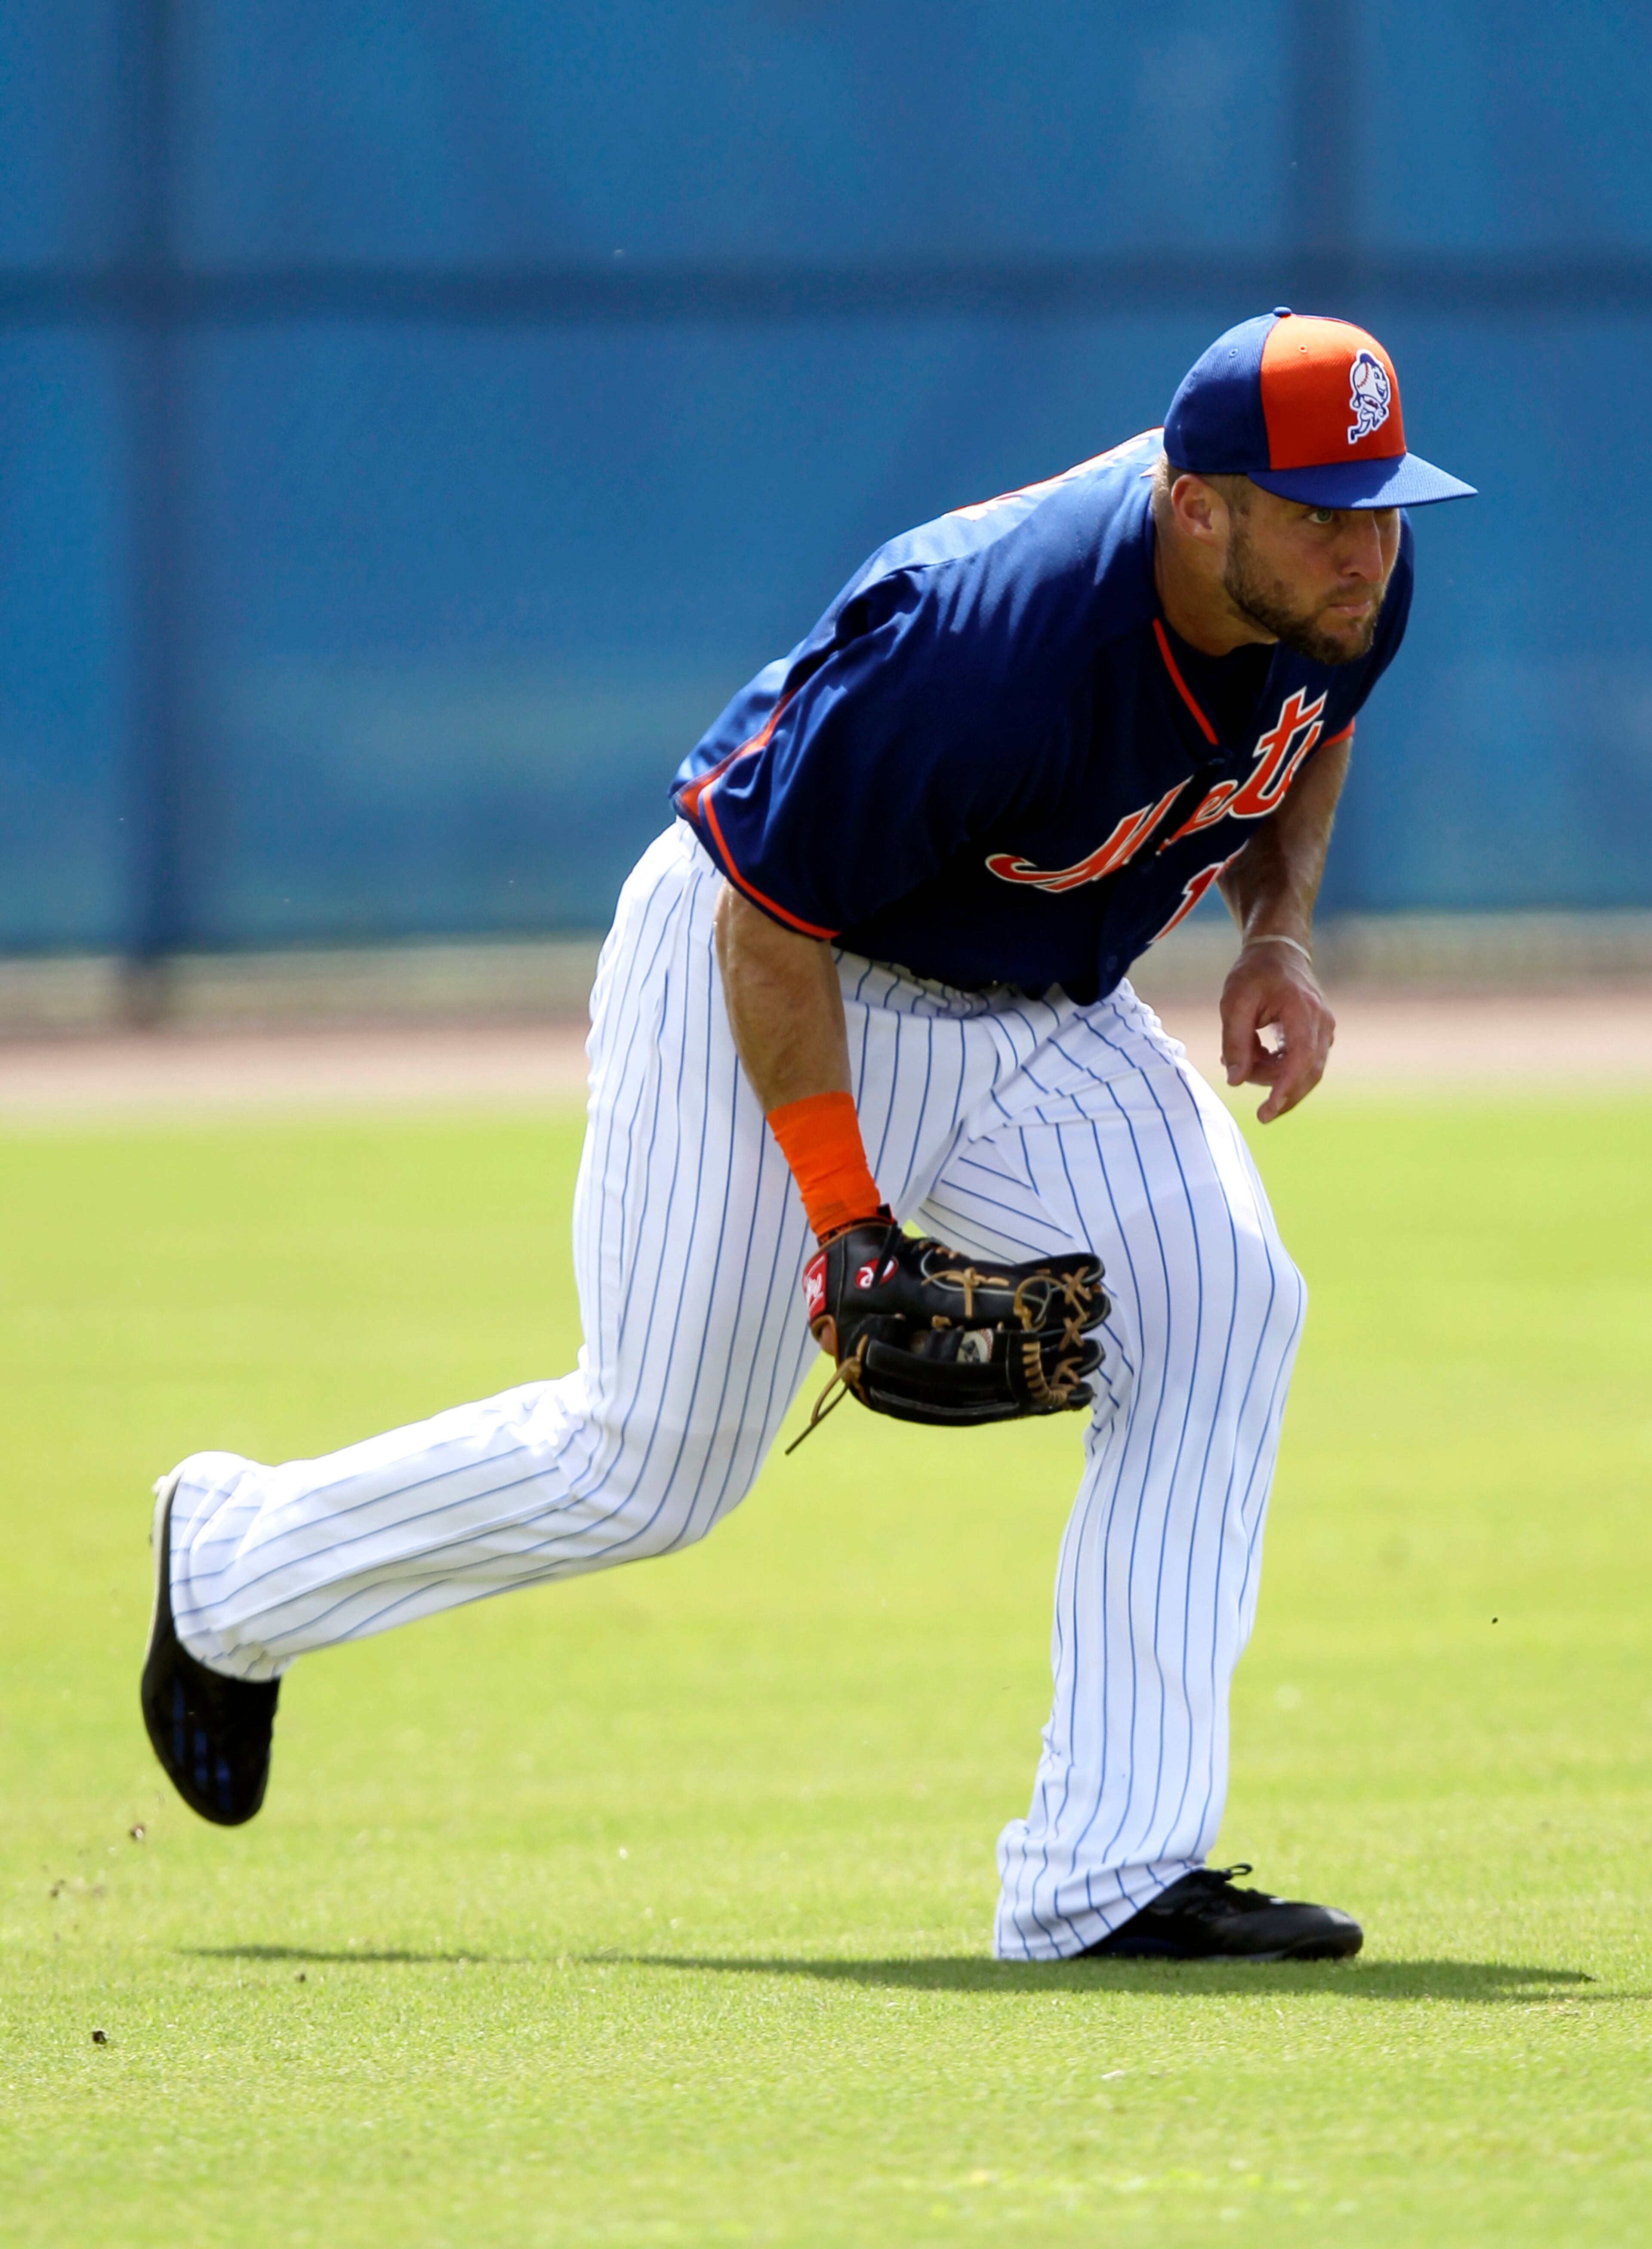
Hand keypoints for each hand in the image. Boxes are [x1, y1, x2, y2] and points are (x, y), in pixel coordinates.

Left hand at [1218, 939, 1334, 1123]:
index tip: (1266, 1114)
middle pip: (1308, 1075)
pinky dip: (1278, 1068)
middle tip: (1253, 1104)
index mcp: (1304, 1013)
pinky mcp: (1318, 1035)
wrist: (1278, 951)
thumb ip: (1235, 1042)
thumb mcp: (1234, 1003)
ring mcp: (1324, 1030)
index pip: (1300, 1063)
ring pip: (1304, 1072)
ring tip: (1241, 1056)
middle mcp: (1322, 1024)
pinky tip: (1255, 1055)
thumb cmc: (1254, 973)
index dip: (1284, 1091)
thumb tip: (1234, 1081)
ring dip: (1272, 1075)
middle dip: (1279, 1093)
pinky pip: (1301, 1063)